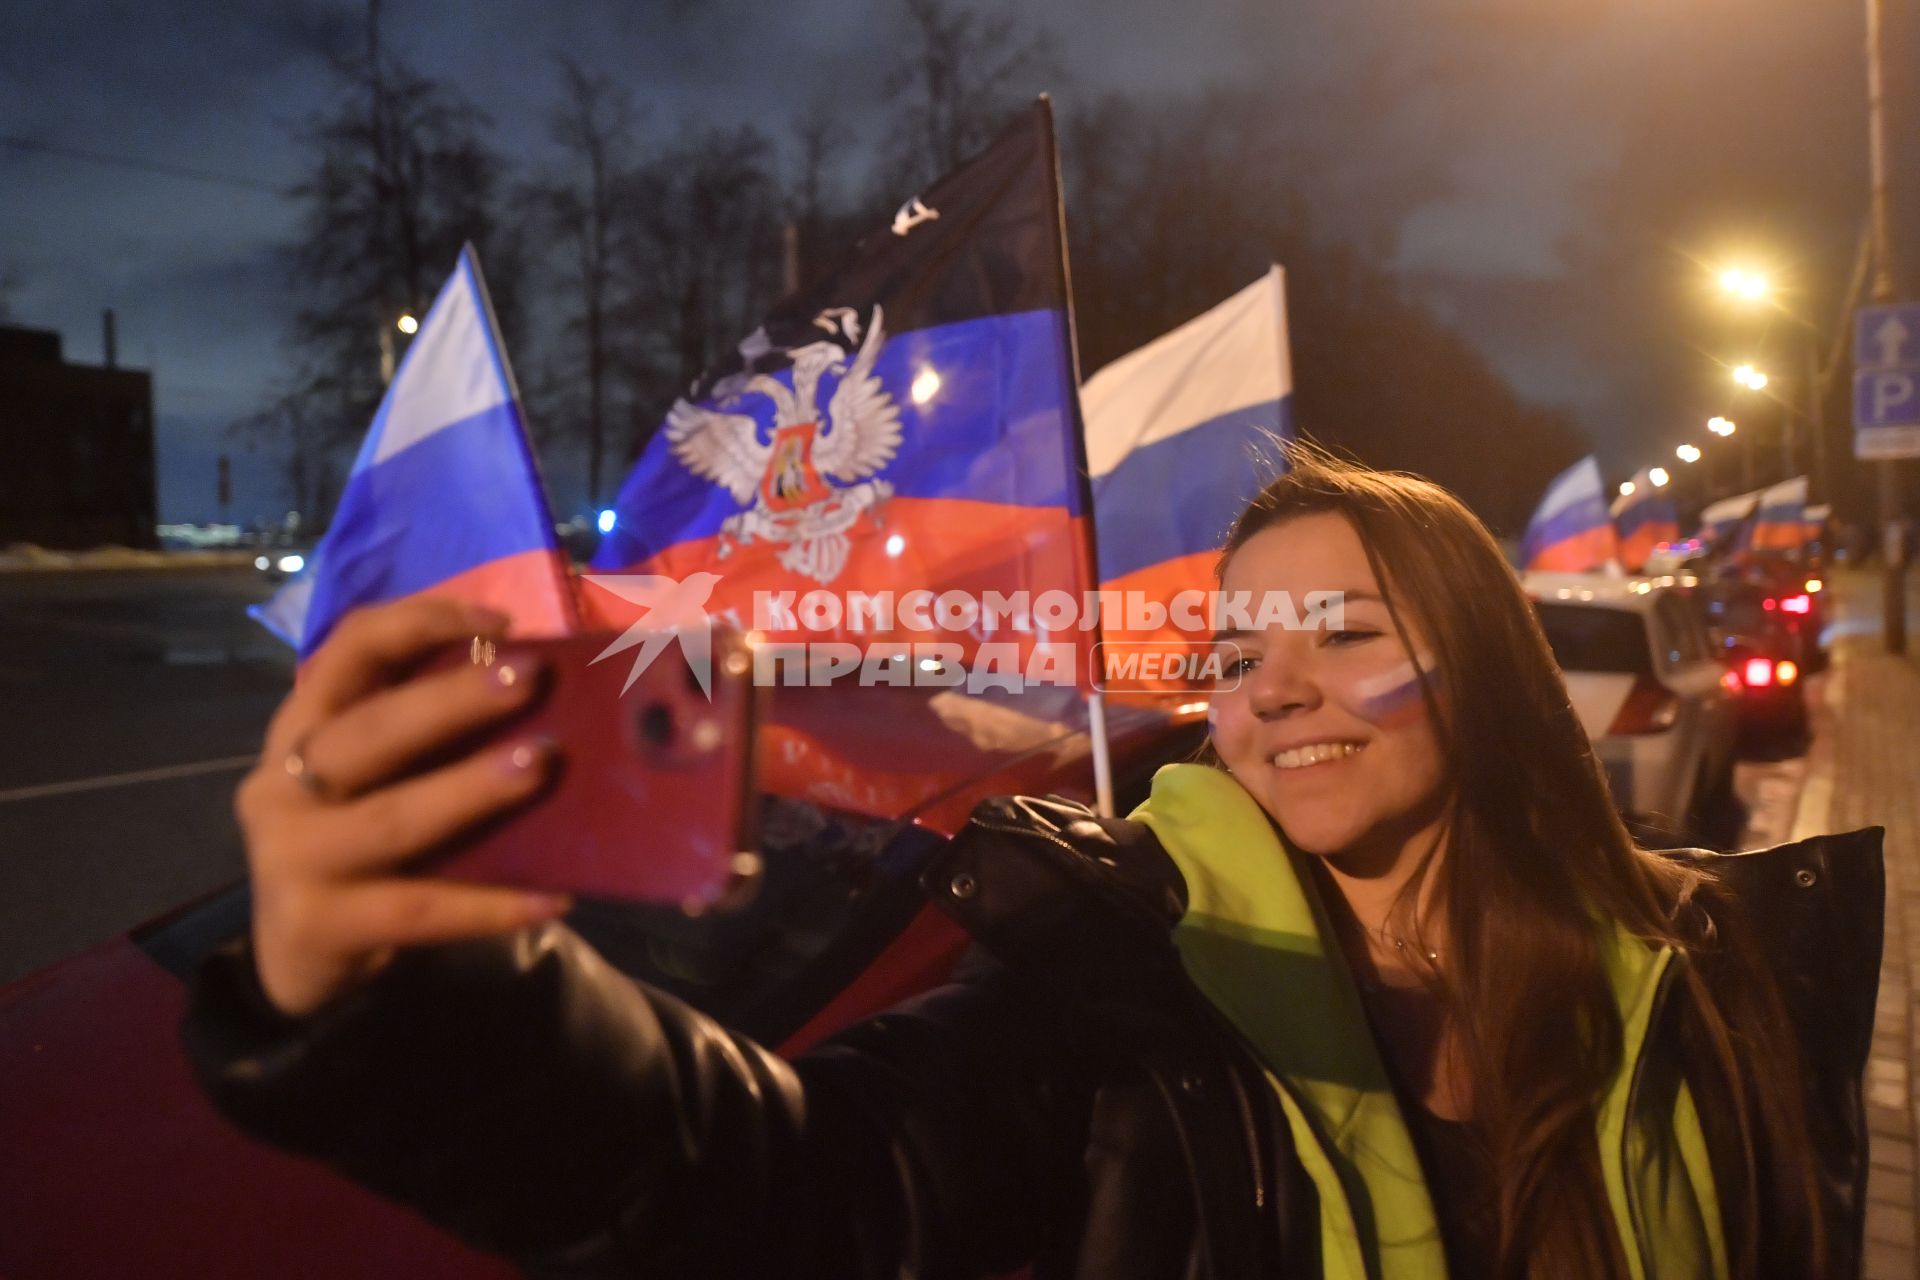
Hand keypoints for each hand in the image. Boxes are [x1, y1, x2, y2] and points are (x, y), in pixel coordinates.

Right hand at [235, 596, 570, 1016]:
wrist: (300, 959)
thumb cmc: (360, 845)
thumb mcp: (377, 778)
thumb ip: (429, 736)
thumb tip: (544, 691)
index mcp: (302, 728)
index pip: (348, 651)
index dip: (418, 622)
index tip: (500, 622)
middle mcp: (283, 784)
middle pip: (368, 731)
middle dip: (451, 700)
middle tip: (531, 679)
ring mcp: (292, 857)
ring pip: (391, 818)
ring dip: (471, 789)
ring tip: (541, 766)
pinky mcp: (318, 925)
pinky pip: (418, 910)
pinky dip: (489, 906)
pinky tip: (551, 898)